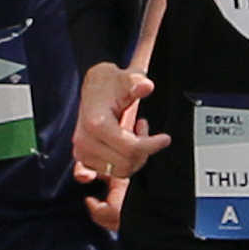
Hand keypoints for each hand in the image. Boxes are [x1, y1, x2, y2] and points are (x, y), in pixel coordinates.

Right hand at [72, 58, 161, 201]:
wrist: (93, 88)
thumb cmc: (110, 83)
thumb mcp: (126, 78)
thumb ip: (137, 82)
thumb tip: (146, 86)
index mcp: (95, 123)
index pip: (130, 148)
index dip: (152, 145)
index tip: (165, 138)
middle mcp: (85, 141)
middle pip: (127, 163)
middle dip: (143, 151)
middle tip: (146, 132)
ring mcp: (82, 152)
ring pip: (121, 171)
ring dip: (134, 157)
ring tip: (135, 135)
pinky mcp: (83, 159)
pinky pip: (111, 172)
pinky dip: (123, 162)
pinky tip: (124, 145)